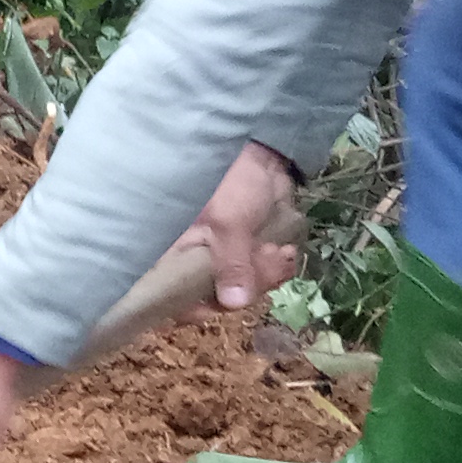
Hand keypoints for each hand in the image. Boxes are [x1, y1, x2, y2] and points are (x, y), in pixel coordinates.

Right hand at [186, 141, 304, 312]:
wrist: (264, 157)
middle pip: (217, 297)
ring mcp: (223, 260)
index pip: (175, 295)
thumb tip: (233, 303)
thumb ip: (231, 262)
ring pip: (243, 288)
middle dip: (248, 283)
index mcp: (176, 252)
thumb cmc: (232, 182)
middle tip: (269, 257)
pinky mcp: (246, 256)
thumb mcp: (229, 221)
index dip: (198, 305)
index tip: (226, 301)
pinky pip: (260, 276)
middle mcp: (194, 261)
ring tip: (281, 250)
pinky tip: (286, 251)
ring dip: (267, 274)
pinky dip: (276, 268)